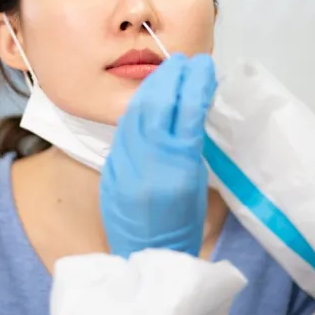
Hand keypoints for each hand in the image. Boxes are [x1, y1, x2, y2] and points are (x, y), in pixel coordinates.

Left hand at [100, 53, 216, 258]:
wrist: (148, 253)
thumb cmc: (184, 222)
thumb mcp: (197, 181)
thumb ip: (189, 144)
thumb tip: (189, 107)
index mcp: (179, 168)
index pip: (187, 112)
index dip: (195, 84)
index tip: (203, 65)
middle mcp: (149, 162)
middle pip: (157, 106)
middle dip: (170, 77)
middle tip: (183, 61)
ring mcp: (126, 164)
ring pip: (135, 113)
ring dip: (151, 87)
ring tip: (166, 71)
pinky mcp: (111, 167)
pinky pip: (123, 129)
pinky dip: (136, 108)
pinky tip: (146, 96)